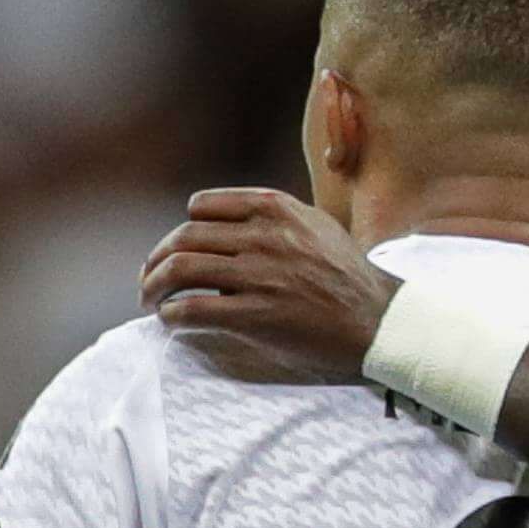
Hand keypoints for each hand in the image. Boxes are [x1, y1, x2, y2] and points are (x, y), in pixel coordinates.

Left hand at [138, 188, 392, 382]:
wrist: (379, 321)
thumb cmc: (348, 277)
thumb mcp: (315, 224)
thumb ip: (273, 217)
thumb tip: (225, 224)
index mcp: (275, 208)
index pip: (202, 206)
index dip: (184, 229)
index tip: (178, 248)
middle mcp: (264, 235)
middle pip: (184, 238)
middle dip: (157, 259)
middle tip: (149, 278)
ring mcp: (259, 275)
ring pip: (181, 270)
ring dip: (154, 286)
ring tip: (150, 299)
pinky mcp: (256, 314)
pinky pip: (194, 309)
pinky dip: (172, 314)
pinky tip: (171, 319)